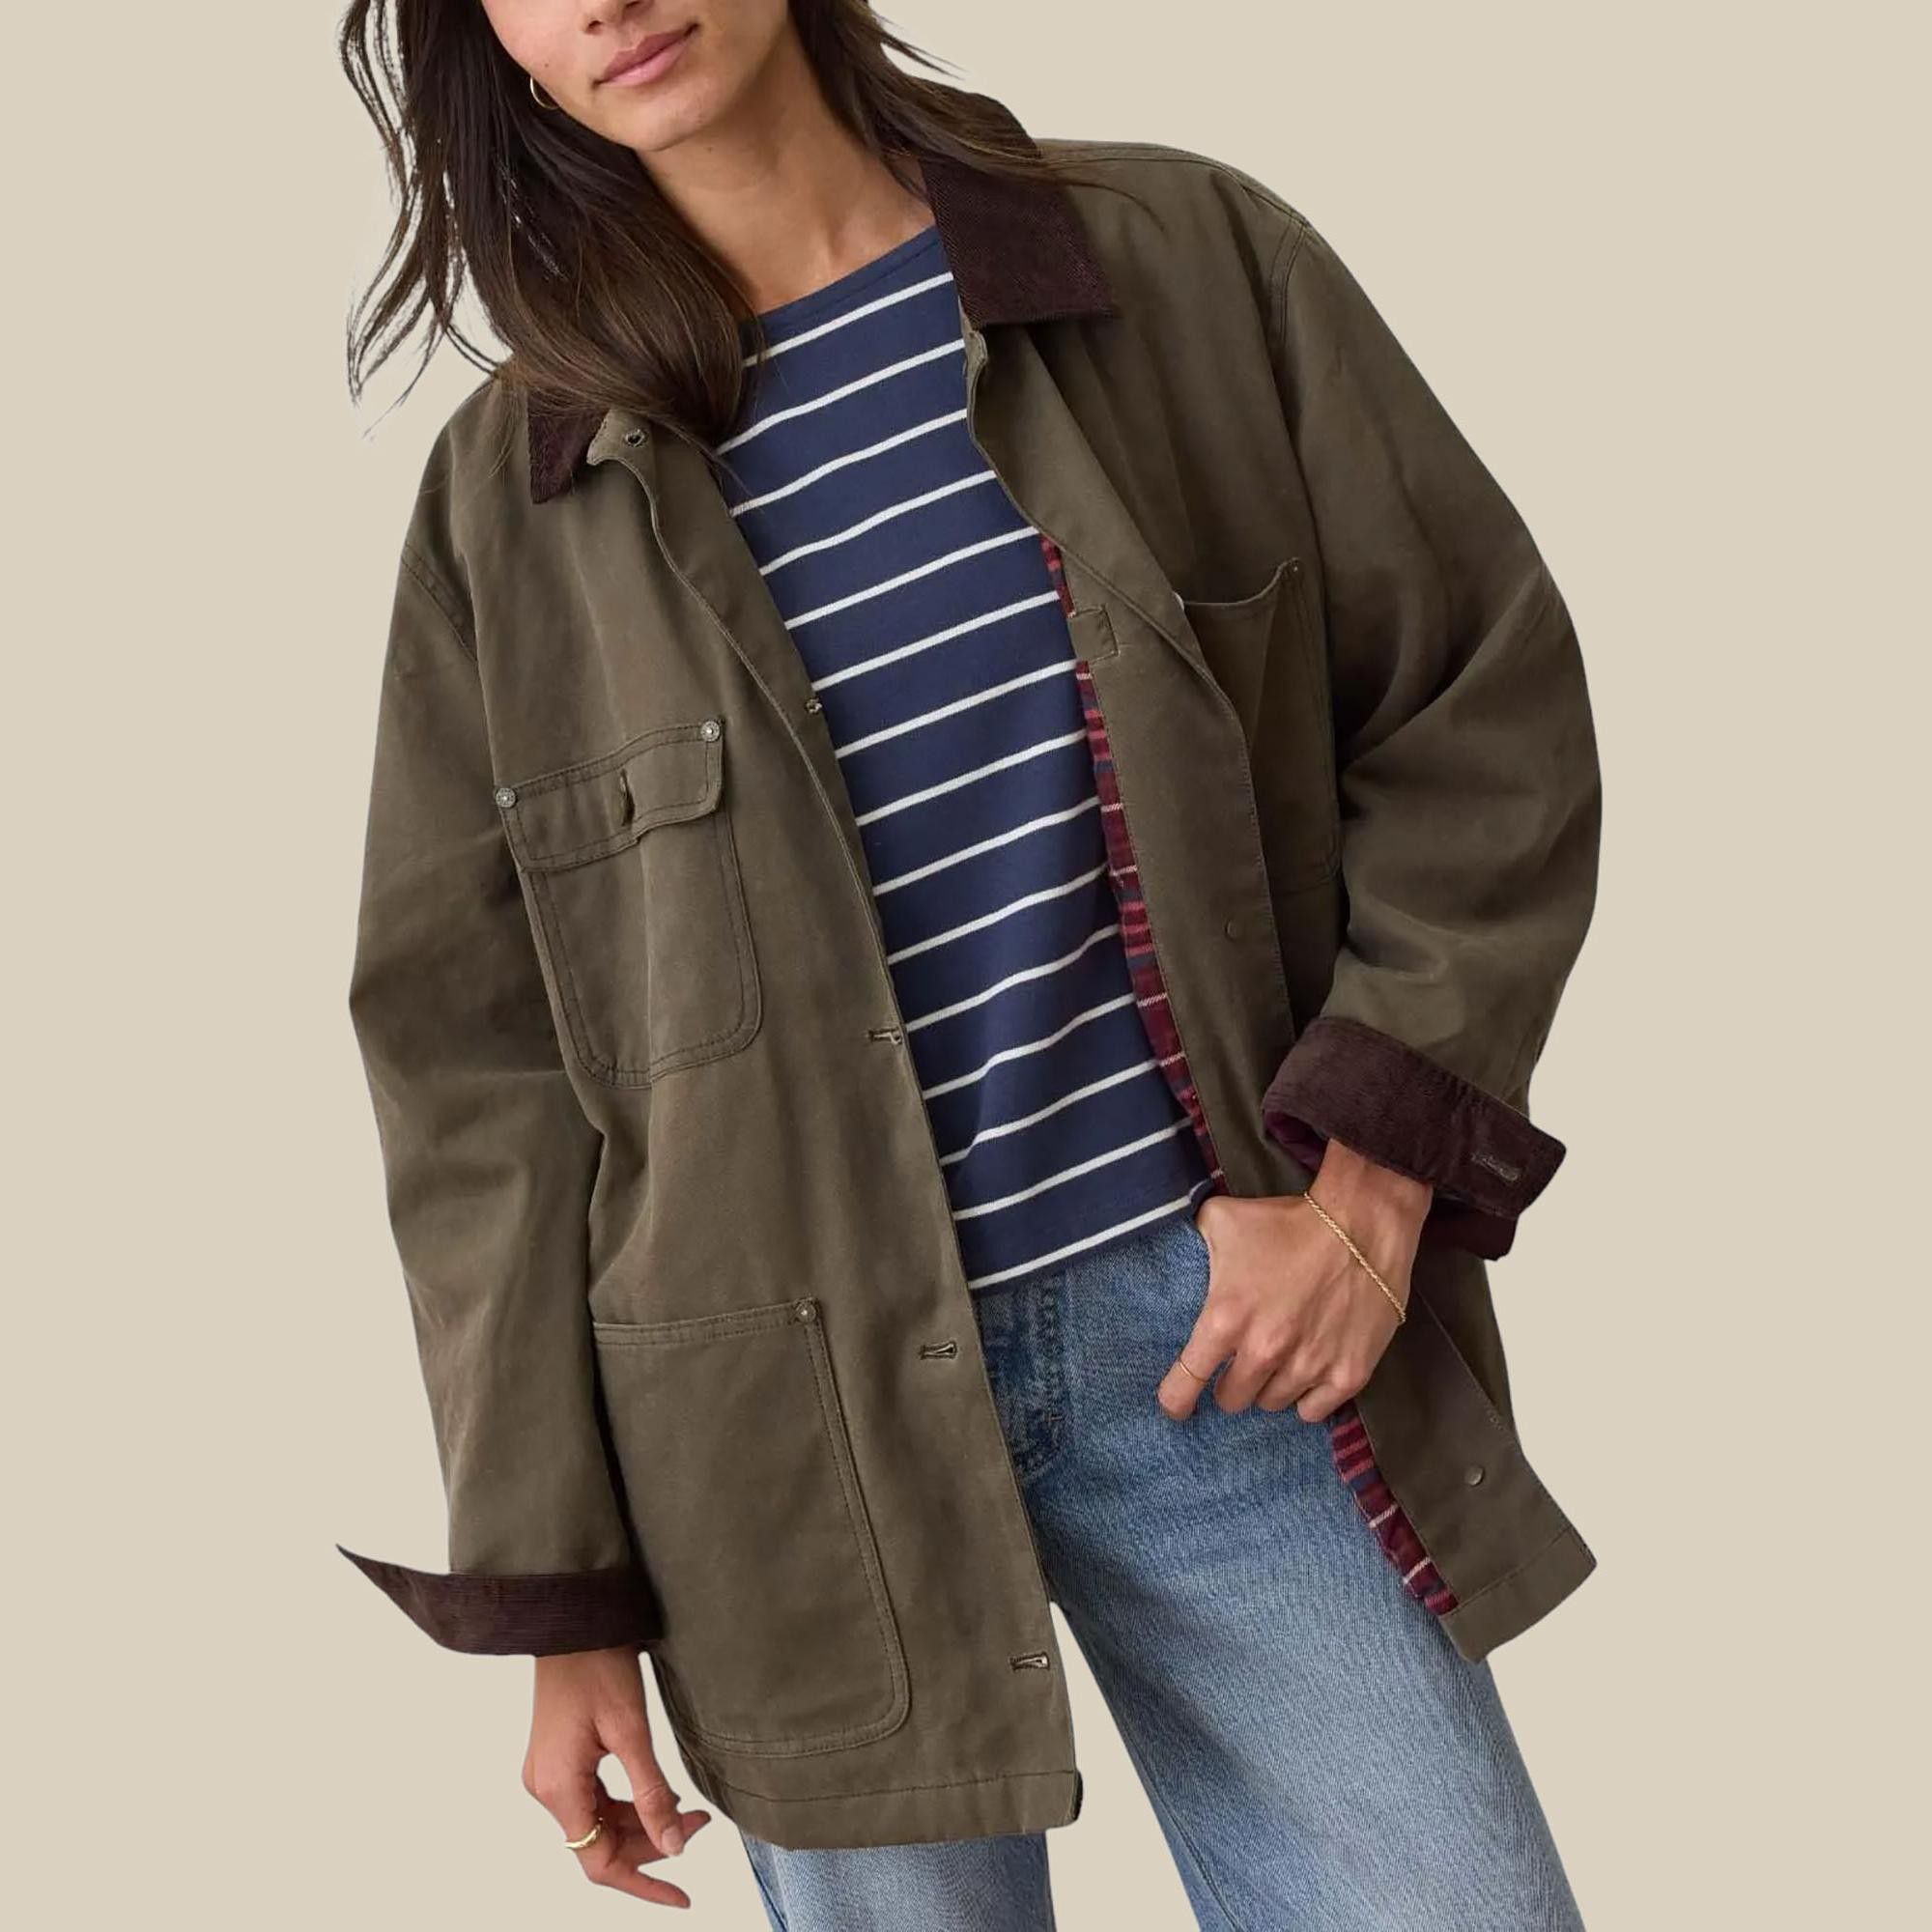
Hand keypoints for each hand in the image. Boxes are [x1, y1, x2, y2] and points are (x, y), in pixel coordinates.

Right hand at [523, 1646, 712, 1908]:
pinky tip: (660, 1793)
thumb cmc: (598, 1663)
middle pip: (600, 1844)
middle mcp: (546, 1788)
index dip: (643, 1882)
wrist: (573, 1619)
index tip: (681, 1896)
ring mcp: (549, 1774)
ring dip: (642, 1822)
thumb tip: (672, 1846)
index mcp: (559, 1788)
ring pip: (599, 1823)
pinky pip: (593, 1799)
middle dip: (652, 1843)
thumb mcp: (632, 1731)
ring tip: (688, 1809)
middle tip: (699, 1824)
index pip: (598, 1862)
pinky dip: (627, 1803)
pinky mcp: (558, 1759)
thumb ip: (651, 1794)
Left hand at [1158, 1139, 1429, 1423]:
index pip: (1185, 1383)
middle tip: (1243, 1361)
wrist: (1362, 1225)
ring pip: (1273, 1404)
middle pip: (1232, 1400)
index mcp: (1226, 1319)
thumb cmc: (1289, 1223)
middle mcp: (1264, 1352)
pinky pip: (1313, 1411)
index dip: (1175, 1400)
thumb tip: (1173, 1249)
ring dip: (1270, 1387)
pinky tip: (1308, 1374)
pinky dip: (1308, 1398)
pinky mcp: (1348, 1375)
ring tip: (1280, 1359)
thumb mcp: (1223, 1220)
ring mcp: (1309, 1367)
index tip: (1177, 1407)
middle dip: (1231, 1384)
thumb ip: (1192, 1241)